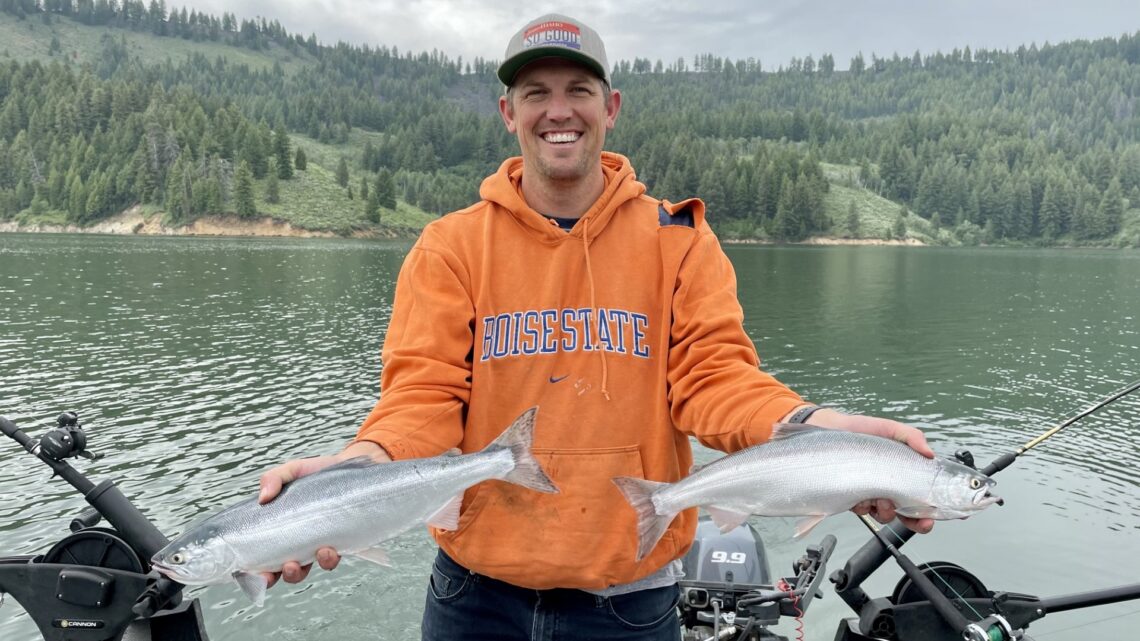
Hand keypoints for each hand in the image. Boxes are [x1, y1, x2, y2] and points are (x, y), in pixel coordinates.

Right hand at [257, 441, 390, 586]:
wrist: (352, 466)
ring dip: (301, 572)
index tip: (256, 573)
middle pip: (284, 570)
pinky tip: (328, 550)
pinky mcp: (339, 543)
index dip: (257, 570)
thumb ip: (274, 478)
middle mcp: (298, 541)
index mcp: (281, 528)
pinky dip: (328, 560)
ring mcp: (318, 544)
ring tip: (302, 560)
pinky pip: (332, 559)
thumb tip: (263, 498)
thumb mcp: (293, 470)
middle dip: (281, 575)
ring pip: (307, 569)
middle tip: (284, 567)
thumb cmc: (318, 472)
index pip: (263, 556)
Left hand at [803, 408, 935, 533]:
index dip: (930, 511)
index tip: (934, 516)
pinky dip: (864, 507)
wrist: (832, 428)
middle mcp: (889, 488)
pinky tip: (862, 498)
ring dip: (888, 513)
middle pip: (907, 515)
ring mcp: (870, 494)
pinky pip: (862, 510)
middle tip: (921, 521)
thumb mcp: (891, 429)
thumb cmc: (863, 430)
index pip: (921, 498)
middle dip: (916, 522)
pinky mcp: (852, 496)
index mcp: (902, 475)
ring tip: (883, 501)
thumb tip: (930, 453)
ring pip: (884, 515)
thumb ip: (912, 437)